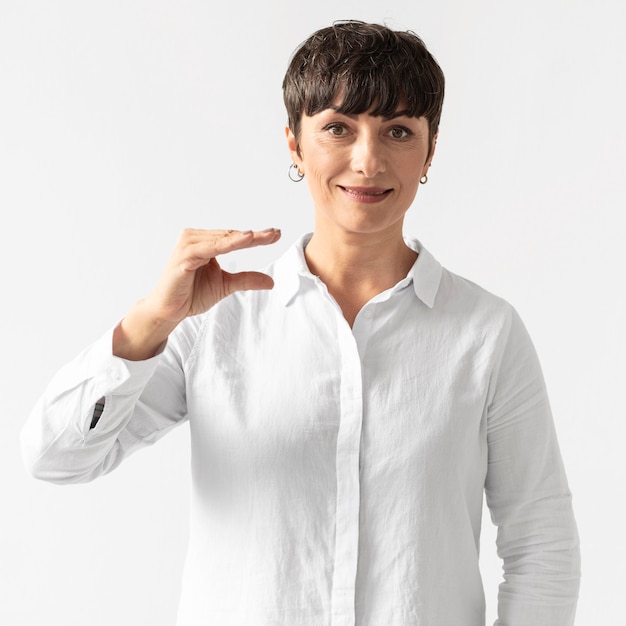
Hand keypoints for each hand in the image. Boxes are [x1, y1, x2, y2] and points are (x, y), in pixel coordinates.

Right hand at [114, 228, 280, 359]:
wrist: (168, 311)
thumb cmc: (191, 295)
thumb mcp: (225, 285)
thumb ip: (246, 280)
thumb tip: (271, 281)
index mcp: (205, 243)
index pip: (234, 237)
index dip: (256, 237)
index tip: (276, 235)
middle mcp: (195, 239)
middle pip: (230, 235)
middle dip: (254, 236)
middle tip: (275, 234)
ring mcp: (188, 246)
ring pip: (222, 239)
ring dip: (242, 237)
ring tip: (260, 236)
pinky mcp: (184, 257)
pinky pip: (209, 248)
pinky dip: (227, 244)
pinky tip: (243, 240)